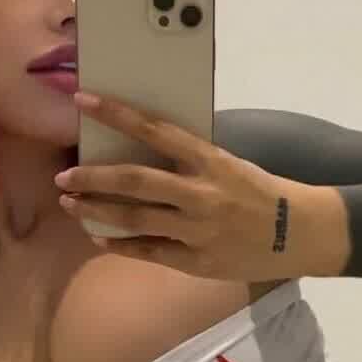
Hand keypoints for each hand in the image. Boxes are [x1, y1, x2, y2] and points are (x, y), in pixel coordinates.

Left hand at [54, 91, 350, 280]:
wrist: (299, 234)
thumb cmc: (260, 191)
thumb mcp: (228, 163)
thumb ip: (189, 159)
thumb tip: (140, 145)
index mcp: (209, 160)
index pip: (154, 129)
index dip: (116, 113)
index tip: (83, 100)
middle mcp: (200, 194)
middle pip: (134, 181)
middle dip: (92, 177)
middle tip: (62, 176)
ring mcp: (197, 230)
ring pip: (134, 219)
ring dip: (96, 210)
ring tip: (69, 204)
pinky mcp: (196, 261)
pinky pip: (149, 251)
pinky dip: (119, 243)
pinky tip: (98, 235)